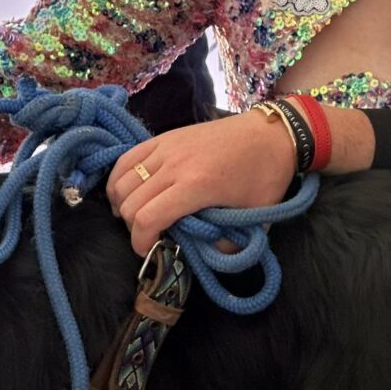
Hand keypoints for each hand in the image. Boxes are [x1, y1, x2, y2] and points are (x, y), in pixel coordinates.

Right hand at [105, 110, 297, 255]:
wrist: (272, 134)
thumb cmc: (265, 175)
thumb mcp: (255, 218)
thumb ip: (228, 245)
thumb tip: (202, 256)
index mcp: (197, 186)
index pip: (148, 219)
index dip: (140, 242)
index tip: (148, 251)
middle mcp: (174, 165)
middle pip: (131, 203)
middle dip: (133, 227)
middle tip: (148, 235)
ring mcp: (166, 148)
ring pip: (122, 181)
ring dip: (122, 205)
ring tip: (134, 215)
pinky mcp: (163, 138)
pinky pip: (126, 160)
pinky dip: (118, 180)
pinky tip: (125, 192)